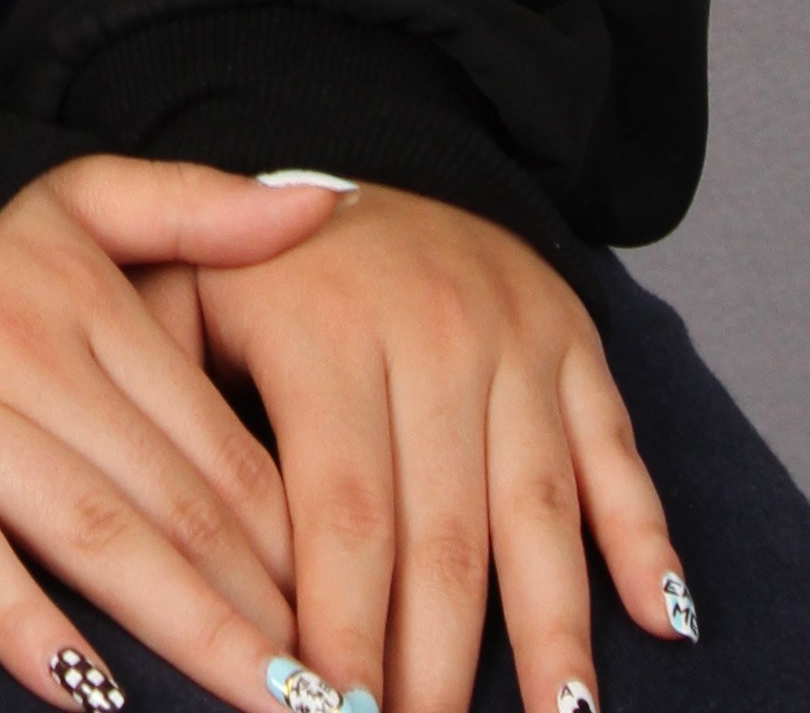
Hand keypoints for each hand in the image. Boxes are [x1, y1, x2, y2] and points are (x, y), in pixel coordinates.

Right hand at [0, 154, 338, 707]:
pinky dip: (21, 623)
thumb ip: (199, 205)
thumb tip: (328, 207)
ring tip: (264, 703)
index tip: (353, 617)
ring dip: (187, 630)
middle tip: (334, 698)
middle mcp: (25, 351)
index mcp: (86, 296)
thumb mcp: (76, 195)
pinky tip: (87, 692)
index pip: (217, 442)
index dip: (295, 539)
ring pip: (92, 536)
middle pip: (172, 503)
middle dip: (264, 608)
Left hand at [196, 182, 691, 712]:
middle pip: (444, 538)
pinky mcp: (577, 343)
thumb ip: (152, 384)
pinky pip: (619, 452)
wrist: (365, 149)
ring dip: (552, 637)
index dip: (344, 630)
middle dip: (436, 669)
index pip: (341, 514)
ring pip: (540, 513)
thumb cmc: (257, 267)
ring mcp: (516, 338)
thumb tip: (146, 515)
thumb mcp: (180, 290)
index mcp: (324, 327)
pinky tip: (663, 622)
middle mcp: (431, 331)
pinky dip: (646, 538)